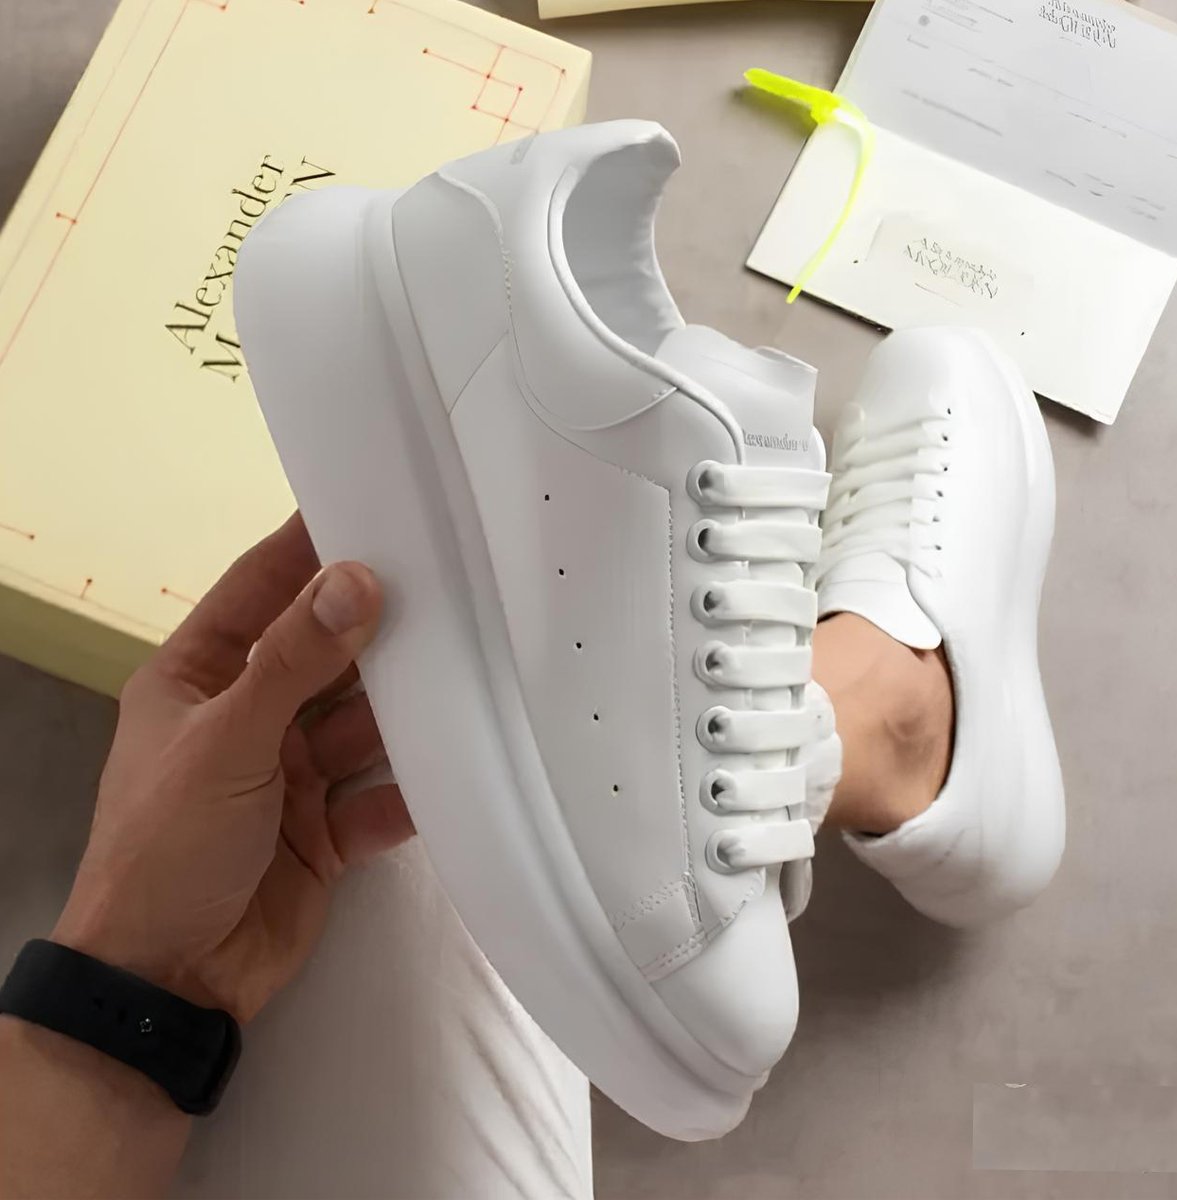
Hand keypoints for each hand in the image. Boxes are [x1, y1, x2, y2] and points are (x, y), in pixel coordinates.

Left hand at [52, 514, 412, 1023]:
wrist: (169, 983)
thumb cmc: (169, 846)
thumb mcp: (225, 741)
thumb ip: (294, 662)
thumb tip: (356, 579)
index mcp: (201, 678)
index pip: (259, 590)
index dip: (309, 548)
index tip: (372, 505)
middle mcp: (251, 716)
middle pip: (326, 655)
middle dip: (380, 628)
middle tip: (452, 582)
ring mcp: (293, 775)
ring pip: (364, 722)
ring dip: (408, 707)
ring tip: (474, 666)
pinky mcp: (329, 830)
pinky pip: (384, 793)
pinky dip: (417, 785)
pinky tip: (462, 764)